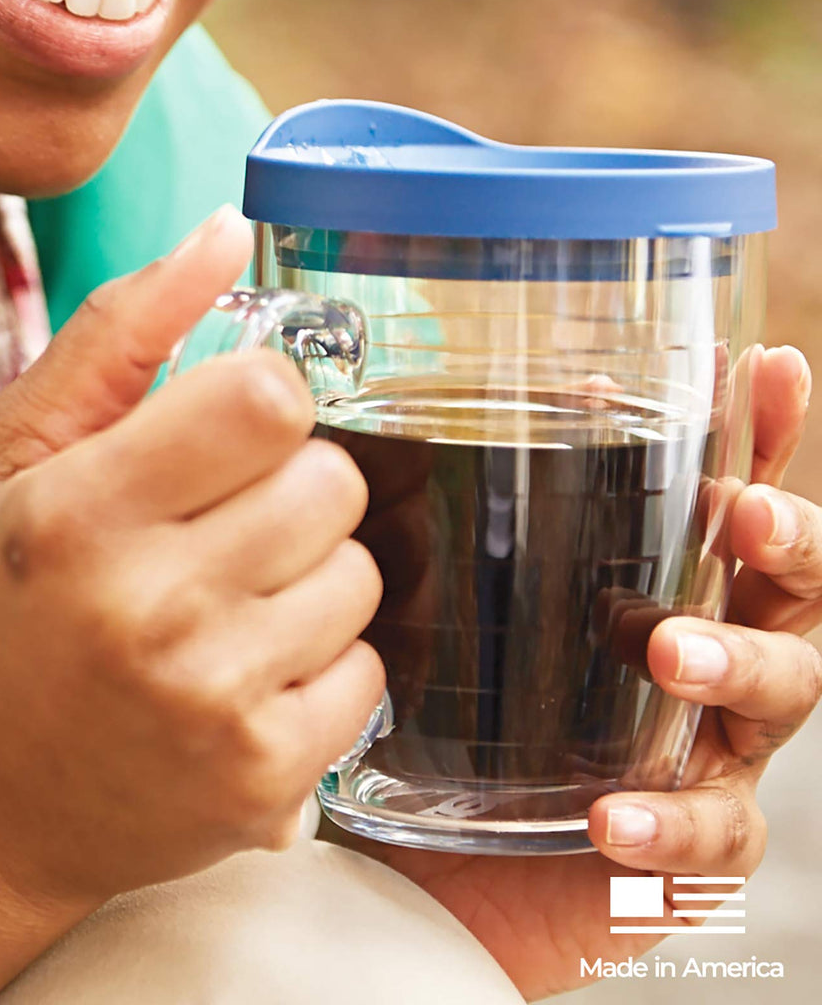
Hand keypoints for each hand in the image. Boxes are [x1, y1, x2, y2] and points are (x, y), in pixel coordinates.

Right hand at [0, 206, 385, 908]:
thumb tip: (228, 227)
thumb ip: (120, 330)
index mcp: (80, 512)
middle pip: (331, 482)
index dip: (262, 404)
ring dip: (309, 575)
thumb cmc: (6, 608)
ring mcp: (212, 703)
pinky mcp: (264, 779)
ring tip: (229, 605)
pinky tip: (246, 676)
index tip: (225, 435)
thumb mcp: (19, 453)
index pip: (267, 398)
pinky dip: (321, 664)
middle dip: (289, 489)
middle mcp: (149, 609)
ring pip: (359, 573)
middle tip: (219, 528)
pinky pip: (368, 671)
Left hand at [352, 345, 821, 1000]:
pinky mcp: (696, 849)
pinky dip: (667, 822)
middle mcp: (717, 665)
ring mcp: (716, 755)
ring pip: (780, 701)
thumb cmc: (483, 718)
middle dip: (788, 544)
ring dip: (733, 664)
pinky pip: (710, 835)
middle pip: (797, 594)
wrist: (449, 869)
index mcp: (681, 595)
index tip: (774, 367)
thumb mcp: (497, 612)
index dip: (770, 437)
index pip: (743, 504)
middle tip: (745, 517)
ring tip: (672, 651)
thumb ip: (535, 518)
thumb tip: (558, 396)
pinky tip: (613, 814)